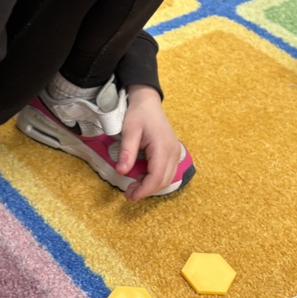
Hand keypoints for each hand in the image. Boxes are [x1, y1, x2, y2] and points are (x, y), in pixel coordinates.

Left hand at [117, 84, 184, 201]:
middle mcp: (173, 152)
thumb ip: (127, 152)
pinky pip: (167, 171)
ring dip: (151, 185)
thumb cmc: (138, 114)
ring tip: (134, 185)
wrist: (148, 102)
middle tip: (129, 193)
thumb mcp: (129, 131)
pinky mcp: (172, 152)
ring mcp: (175, 152)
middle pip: (163, 180)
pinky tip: (142, 176)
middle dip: (146, 190)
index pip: (157, 176)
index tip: (130, 196)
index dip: (144, 190)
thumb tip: (121, 172)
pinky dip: (155, 178)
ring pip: (167, 178)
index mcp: (163, 147)